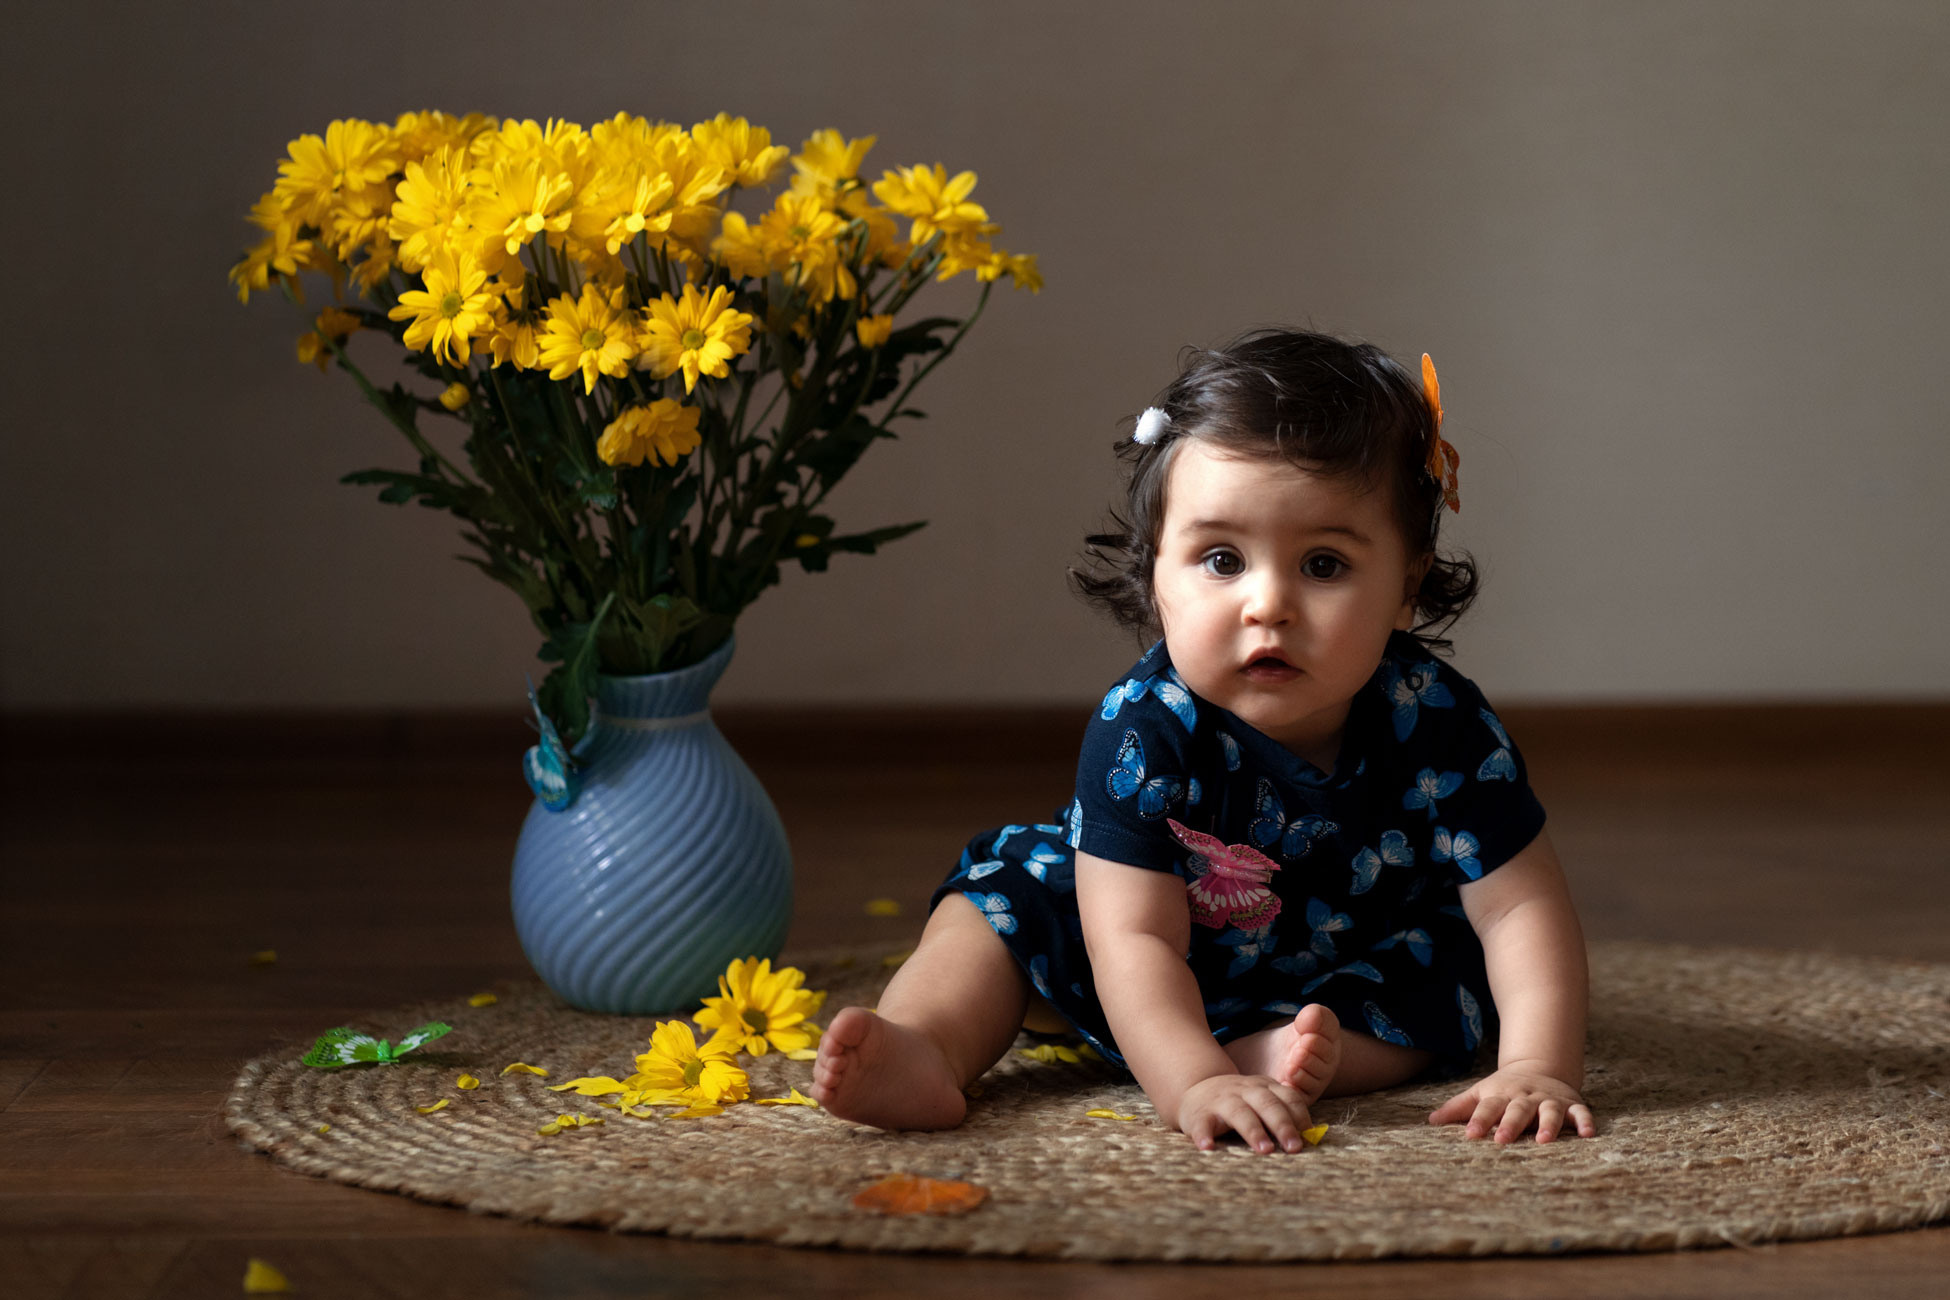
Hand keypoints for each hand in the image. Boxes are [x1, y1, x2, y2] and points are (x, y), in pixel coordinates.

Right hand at [1175, 1073, 1312, 1154]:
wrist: (1196, 1089)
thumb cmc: (1238, 1102)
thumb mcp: (1261, 1100)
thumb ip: (1283, 1114)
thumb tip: (1312, 1139)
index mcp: (1264, 1088)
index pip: (1288, 1097)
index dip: (1300, 1116)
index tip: (1309, 1137)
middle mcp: (1244, 1090)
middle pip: (1267, 1104)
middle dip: (1283, 1125)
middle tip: (1295, 1148)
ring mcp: (1221, 1101)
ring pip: (1239, 1113)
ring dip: (1253, 1131)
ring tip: (1265, 1150)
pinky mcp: (1199, 1114)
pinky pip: (1202, 1124)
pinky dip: (1204, 1135)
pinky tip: (1208, 1148)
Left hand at [1429, 1064, 1595, 1143]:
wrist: (1540, 1067)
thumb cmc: (1504, 1089)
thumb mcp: (1481, 1093)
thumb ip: (1458, 1108)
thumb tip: (1430, 1121)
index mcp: (1501, 1095)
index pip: (1487, 1108)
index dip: (1478, 1120)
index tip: (1469, 1135)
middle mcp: (1525, 1097)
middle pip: (1516, 1110)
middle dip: (1509, 1125)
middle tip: (1501, 1140)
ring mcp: (1549, 1100)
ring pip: (1549, 1112)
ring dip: (1547, 1125)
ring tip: (1543, 1141)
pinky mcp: (1571, 1104)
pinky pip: (1581, 1113)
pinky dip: (1586, 1122)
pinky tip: (1589, 1134)